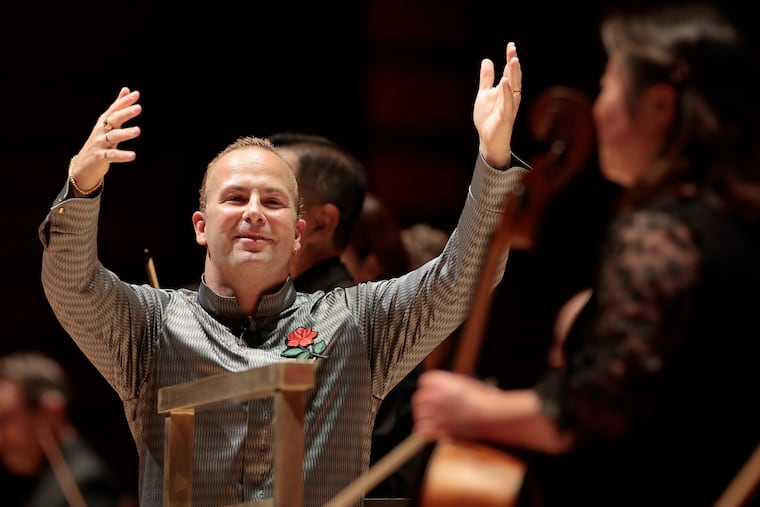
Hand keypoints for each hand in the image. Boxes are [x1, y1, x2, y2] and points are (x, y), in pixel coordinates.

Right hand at [69, 87, 141, 193]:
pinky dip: (122, 155)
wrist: (84, 164)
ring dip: (125, 133)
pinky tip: (133, 155)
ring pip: (113, 136)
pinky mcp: (101, 156)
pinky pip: (112, 155)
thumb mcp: (108, 123)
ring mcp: (101, 143)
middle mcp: (101, 130)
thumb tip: (127, 89)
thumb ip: (117, 107)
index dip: (124, 101)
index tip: (136, 94)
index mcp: (104, 122)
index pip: (115, 109)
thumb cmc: (100, 141)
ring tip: (138, 131)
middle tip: (139, 108)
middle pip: (113, 119)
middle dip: (125, 113)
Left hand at [412, 369, 497, 439]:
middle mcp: (435, 395)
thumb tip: (438, 387)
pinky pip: (421, 430)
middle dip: (424, 403)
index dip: (428, 388)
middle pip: (418, 399)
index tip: (432, 393)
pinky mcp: (439, 429)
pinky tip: (431, 430)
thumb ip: (447, 384)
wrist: (492, 415)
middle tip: (432, 409)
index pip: (423, 382)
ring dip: (424, 417)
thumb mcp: (464, 383)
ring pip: (418, 415)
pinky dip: (424, 431)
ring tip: (433, 420)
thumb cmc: (483, 399)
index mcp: (440, 381)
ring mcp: (435, 412)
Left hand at [474, 41, 521, 168]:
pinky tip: (504, 82)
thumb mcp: (484, 94)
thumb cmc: (489, 118)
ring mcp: (509, 106)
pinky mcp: (506, 116)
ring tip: (513, 60)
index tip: (510, 46)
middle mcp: (510, 96)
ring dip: (513, 74)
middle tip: (512, 49)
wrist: (489, 140)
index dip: (510, 59)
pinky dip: (506, 92)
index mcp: (506, 90)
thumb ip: (486, 79)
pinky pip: (508, 103)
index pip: (509, 72)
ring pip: (513, 88)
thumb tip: (487, 60)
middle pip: (513, 77)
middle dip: (513, 63)